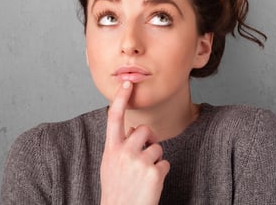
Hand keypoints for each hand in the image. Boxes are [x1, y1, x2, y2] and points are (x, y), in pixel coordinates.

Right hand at [99, 80, 168, 204]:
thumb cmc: (117, 191)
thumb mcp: (110, 166)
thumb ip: (120, 147)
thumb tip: (134, 131)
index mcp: (111, 150)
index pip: (114, 118)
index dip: (121, 99)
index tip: (127, 84)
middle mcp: (124, 152)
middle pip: (144, 130)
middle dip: (149, 140)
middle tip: (145, 156)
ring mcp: (139, 162)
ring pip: (157, 147)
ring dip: (155, 160)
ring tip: (144, 177)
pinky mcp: (154, 173)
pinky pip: (165, 163)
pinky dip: (161, 173)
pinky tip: (151, 185)